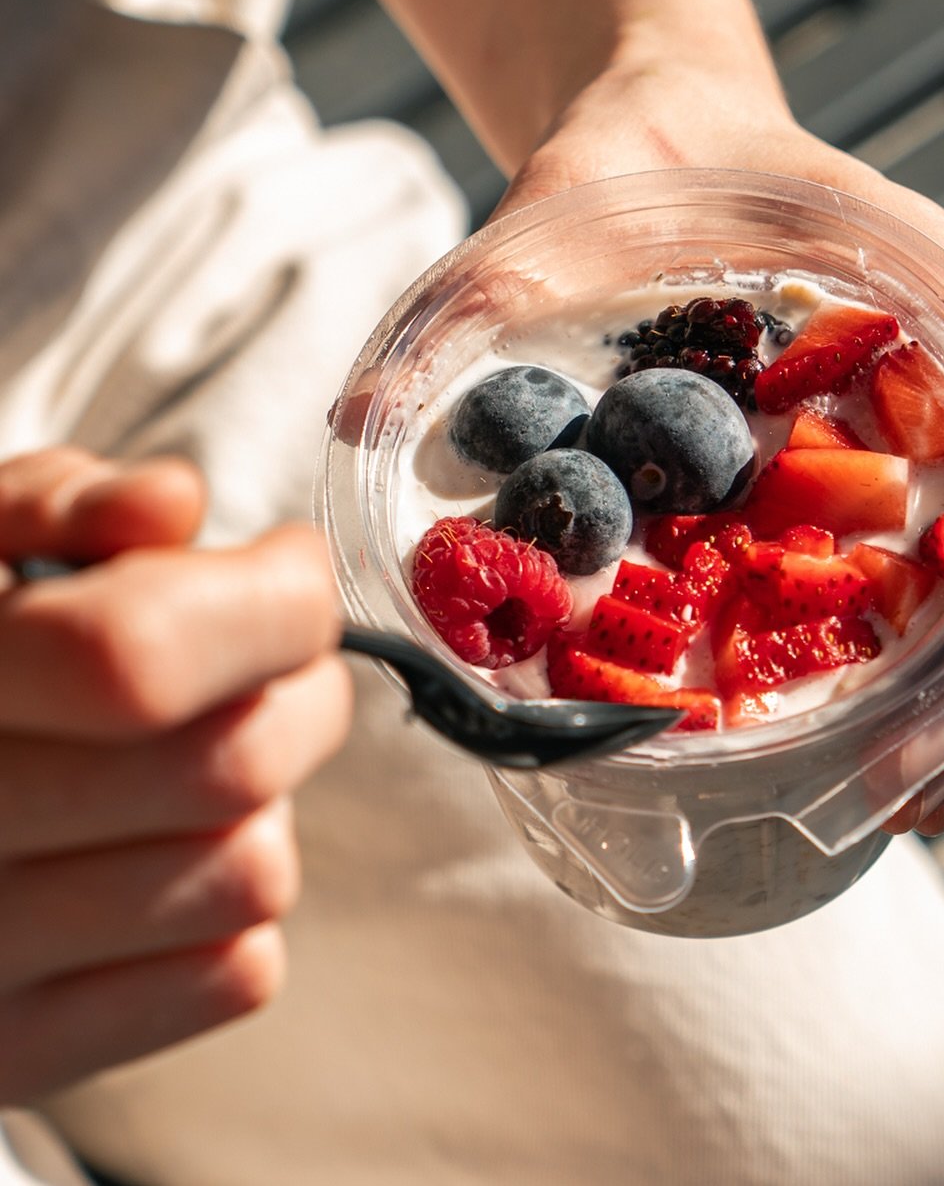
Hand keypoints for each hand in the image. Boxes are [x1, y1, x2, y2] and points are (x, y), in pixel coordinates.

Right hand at [0, 447, 350, 1102]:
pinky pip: (235, 974)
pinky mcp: (20, 1056)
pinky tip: (164, 853)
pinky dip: (235, 906)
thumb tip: (170, 504)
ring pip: (254, 873)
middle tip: (267, 662)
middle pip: (233, 765)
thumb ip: (55, 505)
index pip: (137, 658)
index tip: (289, 570)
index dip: (266, 600)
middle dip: (298, 690)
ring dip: (263, 803)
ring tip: (194, 761)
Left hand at [498, 51, 943, 835]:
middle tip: (914, 786)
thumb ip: (495, 284)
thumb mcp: (574, 188)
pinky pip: (936, 565)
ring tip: (904, 799)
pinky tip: (866, 740)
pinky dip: (921, 657)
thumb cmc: (646, 140)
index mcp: (926, 279)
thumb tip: (362, 422)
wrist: (672, 119)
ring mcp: (933, 413)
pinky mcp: (884, 459)